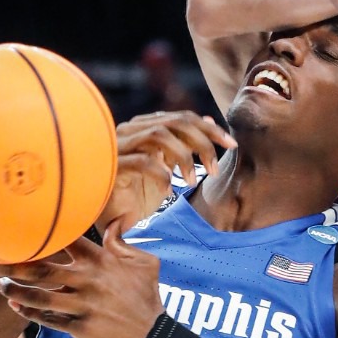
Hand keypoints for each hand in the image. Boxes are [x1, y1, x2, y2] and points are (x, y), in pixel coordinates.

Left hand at [0, 222, 164, 337]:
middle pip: (42, 270)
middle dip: (10, 266)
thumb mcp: (145, 264)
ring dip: (15, 291)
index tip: (15, 234)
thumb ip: (124, 242)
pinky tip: (16, 307)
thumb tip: (116, 221)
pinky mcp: (81, 328)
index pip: (66, 241)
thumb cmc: (147, 297)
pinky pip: (49, 319)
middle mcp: (90, 280)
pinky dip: (30, 312)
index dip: (39, 236)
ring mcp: (84, 305)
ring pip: (39, 296)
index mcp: (103, 261)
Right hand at [99, 111, 234, 234]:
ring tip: (193, 181)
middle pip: (175, 122)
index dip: (210, 129)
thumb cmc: (137, 193)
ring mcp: (119, 146)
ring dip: (184, 157)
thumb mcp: (168, 168)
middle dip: (203, 142)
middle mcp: (130, 130)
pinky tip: (168, 190)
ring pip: (159, 135)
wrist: (107, 219)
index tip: (231, 146)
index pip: (183, 117)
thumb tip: (209, 120)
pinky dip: (162, 173)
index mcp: (145, 127)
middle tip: (215, 168)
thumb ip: (184, 144)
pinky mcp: (112, 166)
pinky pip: (143, 161)